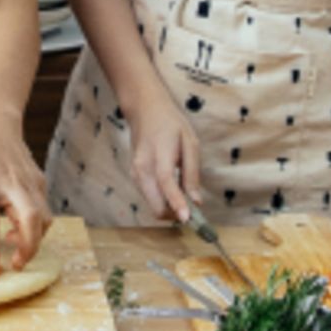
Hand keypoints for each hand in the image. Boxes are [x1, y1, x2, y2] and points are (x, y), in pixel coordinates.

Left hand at [0, 99, 51, 270]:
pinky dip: (36, 224)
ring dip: (34, 238)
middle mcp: (9, 182)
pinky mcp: (39, 180)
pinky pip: (44, 209)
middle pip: (31, 219)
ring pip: (44, 217)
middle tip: (15, 263)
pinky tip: (16, 224)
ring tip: (13, 241)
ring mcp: (28, 180)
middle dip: (29, 247)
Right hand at [124, 85, 201, 220]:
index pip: (166, 183)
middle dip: (174, 213)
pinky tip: (172, 191)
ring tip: (184, 198)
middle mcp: (142, 168)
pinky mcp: (133, 177)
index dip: (177, 202)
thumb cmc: (170, 124)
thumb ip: (192, 172)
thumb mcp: (190, 142)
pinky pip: (149, 198)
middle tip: (193, 210)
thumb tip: (196, 201)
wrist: (144, 112)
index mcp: (159, 155)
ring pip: (152, 205)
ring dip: (169, 208)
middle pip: (156, 205)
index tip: (187, 219)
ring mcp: (135, 174)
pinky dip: (162, 201)